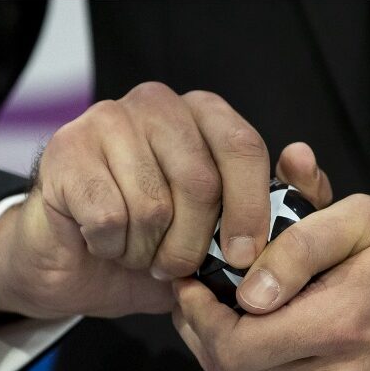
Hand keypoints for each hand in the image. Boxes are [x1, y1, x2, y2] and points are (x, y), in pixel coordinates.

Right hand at [0, 80, 330, 318]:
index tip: (244, 256)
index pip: (241, 146)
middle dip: (193, 243)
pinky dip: (112, 247)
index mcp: (201, 114)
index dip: (248, 209)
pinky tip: (104, 242)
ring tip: (137, 249)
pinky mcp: (66, 151)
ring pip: (153, 205)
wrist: (75, 265)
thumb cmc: (154, 244)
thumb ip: (272, 204)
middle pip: (200, 181)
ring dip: (148, 250)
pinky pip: (109, 216)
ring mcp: (106, 121)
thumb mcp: (221, 235)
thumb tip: (303, 163)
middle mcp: (156, 105)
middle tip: (175, 265)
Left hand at [172, 194, 369, 370]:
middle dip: (201, 326)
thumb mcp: (361, 219)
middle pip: (229, 367)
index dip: (197, 316)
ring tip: (232, 301)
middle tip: (197, 289)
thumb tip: (249, 287)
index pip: (233, 345)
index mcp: (339, 327)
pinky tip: (266, 326)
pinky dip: (256, 358)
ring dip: (227, 340)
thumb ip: (299, 244)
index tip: (189, 282)